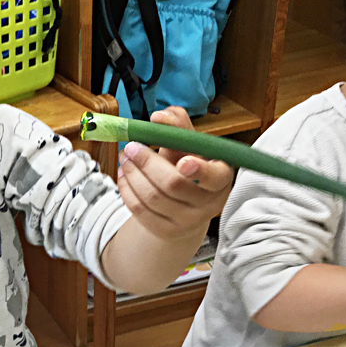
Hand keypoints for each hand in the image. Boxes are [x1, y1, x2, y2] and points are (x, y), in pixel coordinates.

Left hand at [117, 106, 233, 238]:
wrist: (184, 208)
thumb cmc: (188, 170)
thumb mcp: (190, 148)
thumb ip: (179, 127)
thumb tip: (162, 115)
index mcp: (221, 178)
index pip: (214, 177)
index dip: (199, 170)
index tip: (182, 162)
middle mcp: (208, 203)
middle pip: (173, 184)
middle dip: (147, 162)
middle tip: (131, 146)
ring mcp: (187, 221)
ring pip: (152, 196)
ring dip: (133, 173)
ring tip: (124, 157)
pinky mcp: (165, 230)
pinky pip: (139, 210)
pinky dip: (127, 189)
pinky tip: (124, 174)